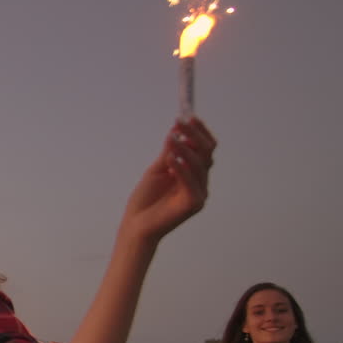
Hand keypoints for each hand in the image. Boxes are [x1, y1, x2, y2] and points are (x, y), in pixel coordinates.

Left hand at [121, 118, 215, 243]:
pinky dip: (181, 168)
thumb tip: (176, 131)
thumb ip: (169, 153)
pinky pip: (191, 181)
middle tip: (179, 123)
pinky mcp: (194, 204)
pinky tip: (170, 158)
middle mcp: (201, 182)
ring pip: (199, 164)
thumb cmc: (145, 200)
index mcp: (193, 173)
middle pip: (206, 152)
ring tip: (171, 139)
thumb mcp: (157, 170)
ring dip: (185, 149)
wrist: (136, 225)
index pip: (205, 148)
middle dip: (194, 135)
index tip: (187, 116)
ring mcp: (200, 193)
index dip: (199, 132)